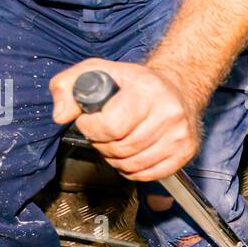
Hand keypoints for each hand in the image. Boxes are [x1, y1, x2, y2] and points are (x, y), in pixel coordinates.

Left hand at [50, 58, 204, 181]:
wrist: (178, 87)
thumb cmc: (135, 82)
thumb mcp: (96, 71)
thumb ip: (67, 87)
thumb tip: (62, 115)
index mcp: (147, 90)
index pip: (111, 125)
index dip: (92, 128)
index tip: (89, 120)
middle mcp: (169, 113)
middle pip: (120, 149)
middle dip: (102, 144)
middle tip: (102, 133)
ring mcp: (179, 135)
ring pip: (132, 165)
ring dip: (115, 159)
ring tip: (115, 142)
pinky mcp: (185, 151)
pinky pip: (149, 175)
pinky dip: (133, 170)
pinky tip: (130, 154)